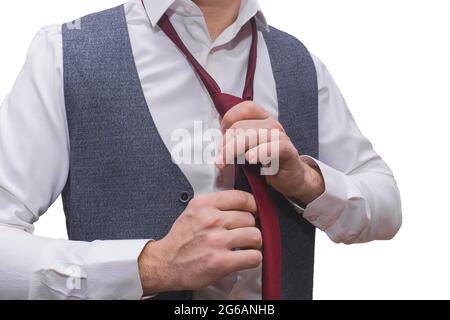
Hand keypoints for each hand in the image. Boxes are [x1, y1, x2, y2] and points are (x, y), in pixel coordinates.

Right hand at [138, 190, 261, 295]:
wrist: (165, 264)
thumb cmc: (180, 240)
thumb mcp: (193, 211)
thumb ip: (214, 205)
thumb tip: (241, 203)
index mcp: (204, 205)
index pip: (240, 197)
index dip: (251, 205)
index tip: (252, 210)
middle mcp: (211, 220)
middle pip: (250, 218)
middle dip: (249, 226)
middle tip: (242, 233)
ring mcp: (217, 241)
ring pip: (255, 236)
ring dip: (253, 243)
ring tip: (245, 246)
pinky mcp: (222, 262)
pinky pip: (253, 256)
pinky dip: (253, 258)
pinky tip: (245, 258)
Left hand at [217, 101, 324, 204]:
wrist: (291, 179)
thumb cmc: (267, 163)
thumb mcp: (248, 149)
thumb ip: (235, 141)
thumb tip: (213, 139)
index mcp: (262, 119)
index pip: (245, 107)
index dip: (229, 118)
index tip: (220, 135)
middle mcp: (272, 125)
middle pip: (243, 125)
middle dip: (226, 143)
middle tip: (219, 159)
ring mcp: (281, 137)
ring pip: (254, 135)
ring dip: (235, 149)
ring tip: (226, 163)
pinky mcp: (289, 151)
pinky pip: (274, 147)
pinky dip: (260, 152)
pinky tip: (250, 159)